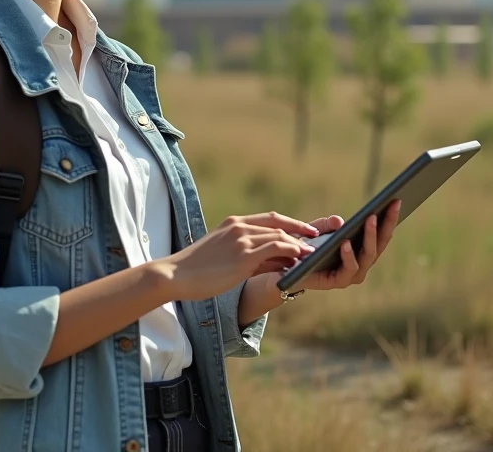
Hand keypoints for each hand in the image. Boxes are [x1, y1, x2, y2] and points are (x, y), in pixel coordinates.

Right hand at [161, 212, 319, 300]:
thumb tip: (279, 261)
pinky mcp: (244, 256)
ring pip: (280, 236)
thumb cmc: (198, 270)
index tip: (305, 229)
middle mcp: (239, 226)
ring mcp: (242, 239)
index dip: (290, 223)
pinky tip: (301, 258)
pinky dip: (292, 251)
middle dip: (300, 230)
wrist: (176, 274)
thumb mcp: (225, 256)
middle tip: (316, 237)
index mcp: (233, 223)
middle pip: (279, 224)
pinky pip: (276, 249)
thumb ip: (251, 255)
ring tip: (312, 253)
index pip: (270, 218)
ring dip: (299, 244)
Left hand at [295, 199, 400, 291]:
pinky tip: (345, 242)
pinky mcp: (340, 282)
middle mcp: (363, 263)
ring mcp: (354, 274)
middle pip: (380, 243)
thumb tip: (340, 221)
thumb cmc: (308, 249)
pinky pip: (348, 269)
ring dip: (370, 236)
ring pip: (368, 255)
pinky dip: (348, 255)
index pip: (382, 233)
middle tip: (392, 205)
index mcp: (363, 250)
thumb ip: (327, 224)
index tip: (397, 199)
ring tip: (370, 219)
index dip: (390, 217)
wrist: (291, 271)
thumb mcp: (317, 230)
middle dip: (387, 223)